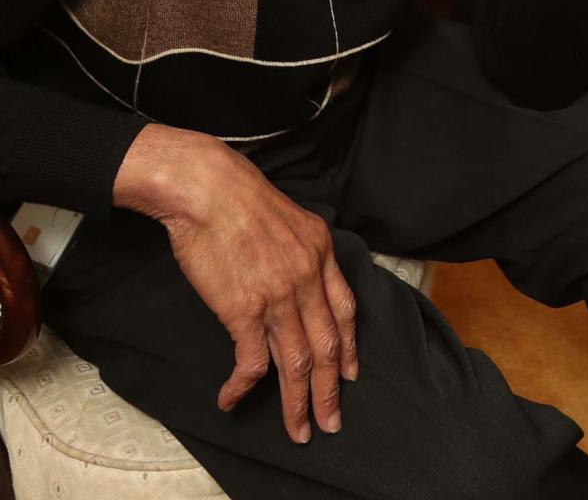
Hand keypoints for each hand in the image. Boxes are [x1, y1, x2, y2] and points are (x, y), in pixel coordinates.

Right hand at [113, 125, 356, 442]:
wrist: (208, 188)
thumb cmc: (239, 197)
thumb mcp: (291, 217)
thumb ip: (301, 250)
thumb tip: (298, 277)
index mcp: (321, 251)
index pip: (346, 310)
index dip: (350, 347)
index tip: (351, 372)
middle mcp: (308, 276)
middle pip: (328, 346)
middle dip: (330, 390)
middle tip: (332, 421)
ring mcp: (279, 295)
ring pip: (297, 362)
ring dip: (298, 402)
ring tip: (299, 429)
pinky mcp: (244, 309)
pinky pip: (251, 362)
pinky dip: (244, 387)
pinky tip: (233, 400)